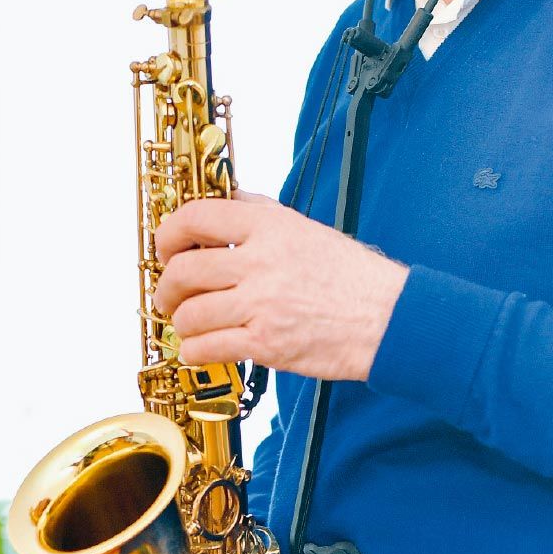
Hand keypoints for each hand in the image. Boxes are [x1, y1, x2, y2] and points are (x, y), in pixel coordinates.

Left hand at [152, 192, 407, 380]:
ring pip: (189, 314)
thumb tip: (222, 202)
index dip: (168, 234)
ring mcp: (261, 304)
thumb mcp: (304, 228)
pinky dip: (195, 352)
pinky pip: (206, 348)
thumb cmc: (349, 276)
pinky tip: (202, 349)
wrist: (386, 318)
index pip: (195, 217)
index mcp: (268, 226)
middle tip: (171, 296)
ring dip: (182, 324)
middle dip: (168, 288)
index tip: (166, 248)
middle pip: (183, 270)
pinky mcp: (265, 344)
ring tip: (191, 326)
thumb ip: (259, 213)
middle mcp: (260, 261)